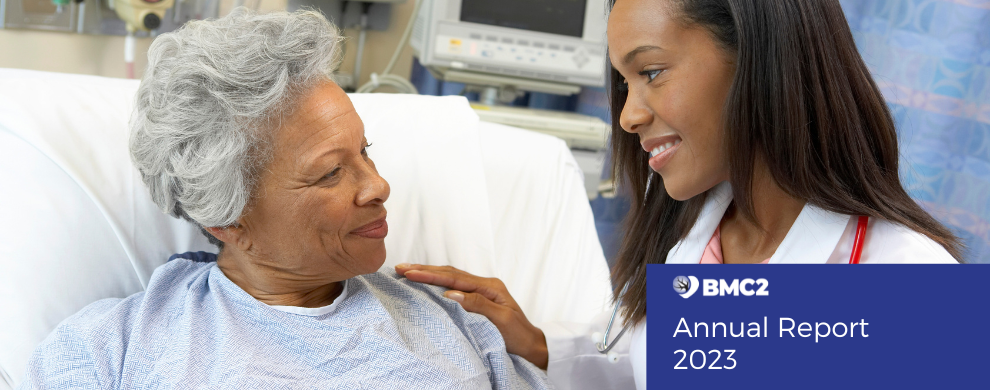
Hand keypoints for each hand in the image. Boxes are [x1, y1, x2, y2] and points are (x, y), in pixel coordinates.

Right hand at [395, 263, 548, 369]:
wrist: (531, 346)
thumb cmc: (518, 336)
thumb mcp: (501, 320)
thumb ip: (477, 304)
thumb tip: (450, 293)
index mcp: (489, 287)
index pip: (454, 278)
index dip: (430, 275)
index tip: (410, 273)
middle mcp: (484, 285)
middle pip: (450, 273)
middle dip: (424, 270)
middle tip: (400, 268)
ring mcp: (481, 291)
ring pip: (450, 278)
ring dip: (429, 274)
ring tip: (408, 271)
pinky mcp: (477, 300)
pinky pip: (454, 287)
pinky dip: (438, 283)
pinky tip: (427, 283)